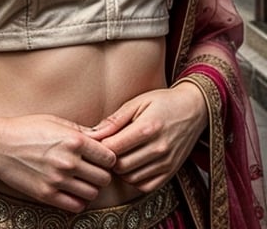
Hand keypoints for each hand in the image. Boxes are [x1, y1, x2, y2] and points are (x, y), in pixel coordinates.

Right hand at [0, 114, 115, 211]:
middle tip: (91, 169)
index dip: (107, 158)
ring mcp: (58, 180)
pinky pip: (76, 206)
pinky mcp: (47, 195)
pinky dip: (78, 200)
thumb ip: (82, 131)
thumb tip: (104, 137)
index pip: (109, 158)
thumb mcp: (55, 121)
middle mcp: (69, 162)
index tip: (100, 157)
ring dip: (90, 187)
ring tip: (80, 179)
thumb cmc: (27, 129)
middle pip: (104, 178)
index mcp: (74, 141)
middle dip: (101, 174)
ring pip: (92, 193)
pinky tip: (70, 190)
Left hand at [89, 82, 207, 191]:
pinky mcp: (171, 172)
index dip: (100, 145)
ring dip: (120, 169)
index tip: (97, 139)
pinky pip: (145, 186)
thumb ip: (114, 120)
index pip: (113, 148)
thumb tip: (92, 134)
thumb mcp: (137, 102)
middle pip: (120, 165)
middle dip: (108, 158)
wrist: (194, 109)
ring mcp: (167, 162)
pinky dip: (134, 179)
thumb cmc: (162, 102)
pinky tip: (132, 164)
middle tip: (107, 147)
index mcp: (148, 128)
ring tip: (119, 153)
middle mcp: (159, 148)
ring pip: (131, 178)